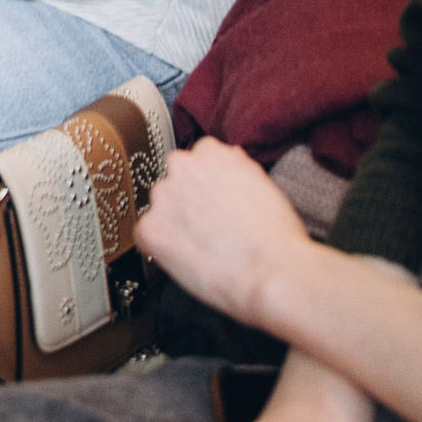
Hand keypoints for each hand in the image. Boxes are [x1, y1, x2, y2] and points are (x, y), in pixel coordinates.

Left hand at [138, 138, 319, 328]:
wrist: (271, 269)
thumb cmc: (275, 235)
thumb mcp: (263, 182)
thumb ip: (236, 165)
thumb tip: (226, 158)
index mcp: (209, 152)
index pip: (195, 162)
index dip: (204, 187)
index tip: (213, 204)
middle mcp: (180, 166)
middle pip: (174, 184)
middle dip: (186, 204)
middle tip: (209, 229)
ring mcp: (161, 196)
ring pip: (160, 210)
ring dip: (173, 225)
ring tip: (203, 247)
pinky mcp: (149, 228)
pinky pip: (147, 237)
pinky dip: (161, 249)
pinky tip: (187, 258)